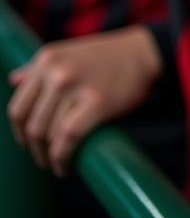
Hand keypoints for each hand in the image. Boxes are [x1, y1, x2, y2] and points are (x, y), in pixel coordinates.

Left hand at [6, 24, 163, 174]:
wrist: (147, 51)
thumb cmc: (109, 56)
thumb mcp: (71, 53)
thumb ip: (41, 68)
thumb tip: (13, 80)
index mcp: (47, 58)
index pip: (18, 107)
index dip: (21, 133)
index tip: (30, 144)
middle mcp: (57, 70)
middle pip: (32, 125)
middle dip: (36, 149)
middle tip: (45, 159)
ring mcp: (76, 85)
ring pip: (49, 134)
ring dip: (51, 156)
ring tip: (59, 162)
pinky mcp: (97, 101)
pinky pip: (68, 138)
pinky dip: (63, 158)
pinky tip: (66, 166)